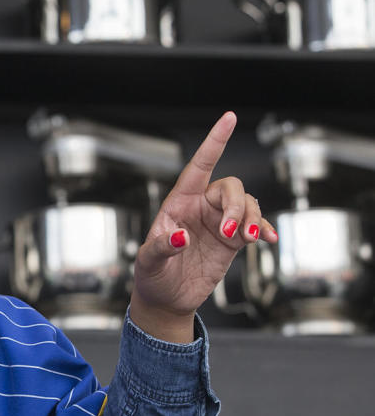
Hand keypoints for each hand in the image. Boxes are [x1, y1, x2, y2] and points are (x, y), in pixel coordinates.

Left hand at [130, 112, 277, 341]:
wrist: (167, 298)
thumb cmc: (152, 275)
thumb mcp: (148, 261)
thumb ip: (162, 247)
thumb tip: (181, 237)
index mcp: (177, 203)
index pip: (198, 166)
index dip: (214, 141)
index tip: (229, 117)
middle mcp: (200, 207)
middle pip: (230, 187)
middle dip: (237, 206)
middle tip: (231, 234)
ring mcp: (219, 222)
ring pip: (247, 204)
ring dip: (252, 218)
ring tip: (247, 240)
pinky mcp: (233, 240)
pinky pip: (256, 225)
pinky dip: (264, 229)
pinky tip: (268, 240)